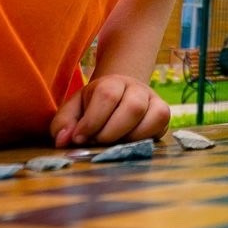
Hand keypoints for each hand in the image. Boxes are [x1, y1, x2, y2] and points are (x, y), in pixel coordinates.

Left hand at [50, 73, 171, 147]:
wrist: (119, 97)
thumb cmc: (93, 108)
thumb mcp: (73, 111)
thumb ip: (63, 124)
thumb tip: (64, 141)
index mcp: (112, 82)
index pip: (106, 96)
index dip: (92, 121)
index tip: (79, 138)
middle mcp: (136, 88)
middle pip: (133, 107)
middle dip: (111, 132)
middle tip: (97, 143)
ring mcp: (153, 99)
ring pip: (153, 115)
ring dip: (130, 137)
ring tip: (113, 144)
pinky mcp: (163, 114)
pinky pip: (162, 125)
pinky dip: (145, 138)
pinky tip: (128, 143)